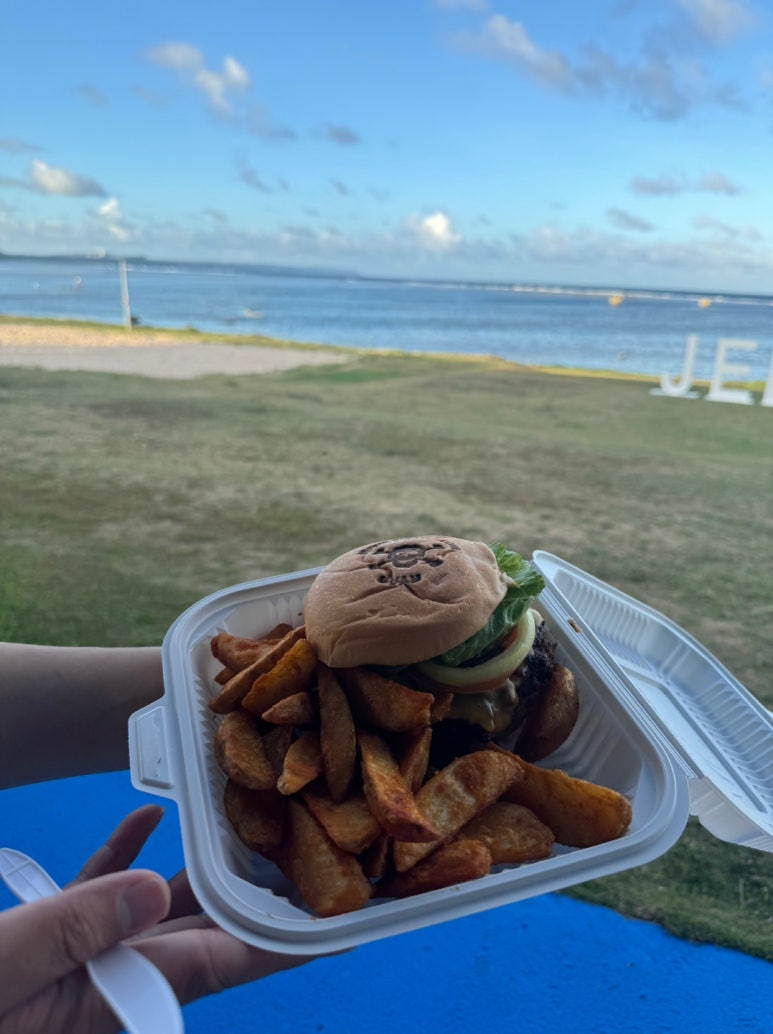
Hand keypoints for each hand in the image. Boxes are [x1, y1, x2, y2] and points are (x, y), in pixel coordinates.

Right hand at [0, 805, 312, 1033]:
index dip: (282, 943)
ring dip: (195, 866)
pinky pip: (103, 894)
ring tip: (239, 820)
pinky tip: (148, 814)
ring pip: (158, 907)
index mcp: (116, 992)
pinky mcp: (52, 941)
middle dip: (251, 891)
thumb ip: (77, 930)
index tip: (338, 925)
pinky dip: (126, 855)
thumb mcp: (8, 969)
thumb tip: (154, 887)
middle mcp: (114, 978)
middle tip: (301, 845)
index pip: (220, 963)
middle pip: (203, 931)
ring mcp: (84, 959)